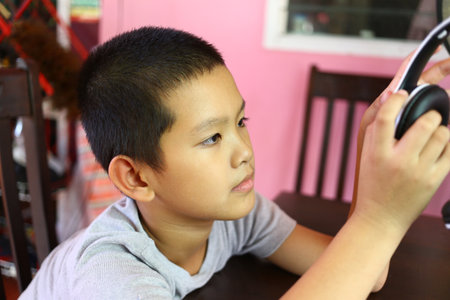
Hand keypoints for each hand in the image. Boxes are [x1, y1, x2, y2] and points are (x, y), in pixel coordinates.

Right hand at [354, 90, 449, 231]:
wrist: (380, 219)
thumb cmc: (372, 184)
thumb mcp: (367, 157)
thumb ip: (378, 131)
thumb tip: (391, 100)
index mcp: (377, 153)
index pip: (385, 118)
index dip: (395, 100)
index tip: (401, 94)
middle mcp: (398, 161)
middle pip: (425, 123)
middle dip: (430, 115)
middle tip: (428, 117)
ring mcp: (419, 172)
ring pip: (443, 135)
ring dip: (441, 129)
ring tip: (434, 134)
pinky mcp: (434, 181)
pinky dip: (447, 144)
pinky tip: (439, 146)